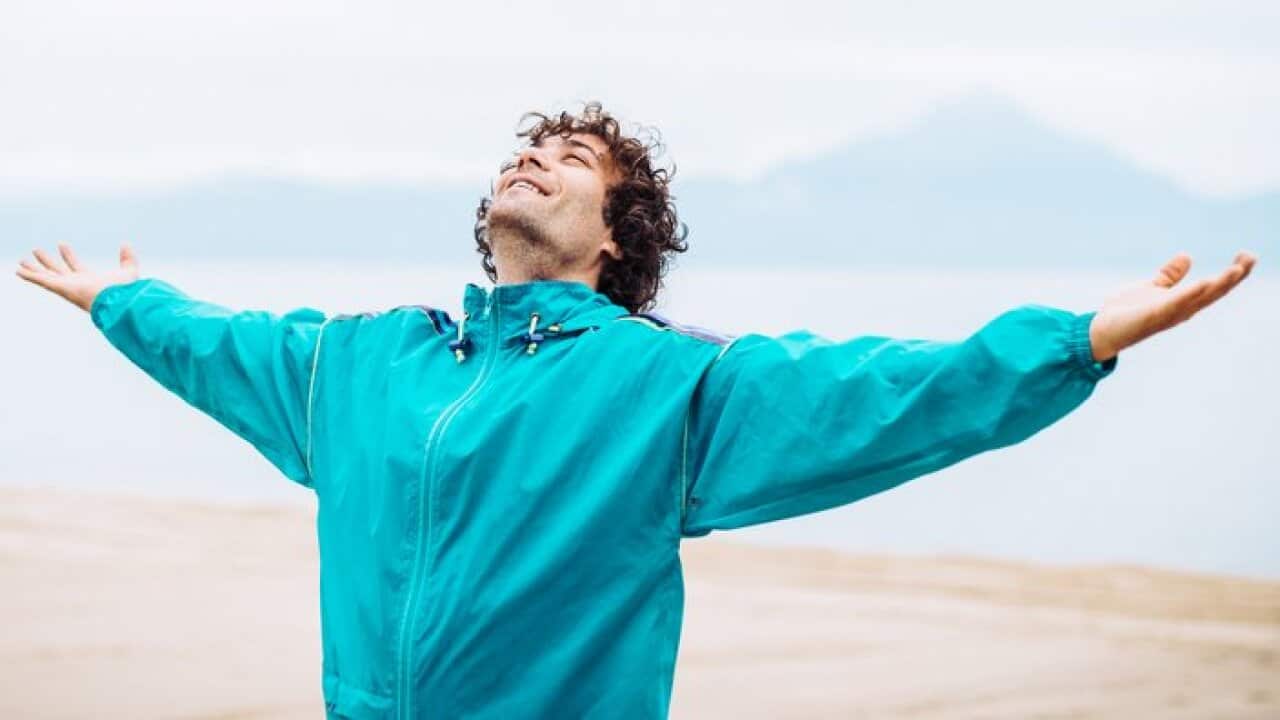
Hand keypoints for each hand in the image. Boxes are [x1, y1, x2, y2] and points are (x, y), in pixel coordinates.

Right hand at [15, 243, 140, 312]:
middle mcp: (76, 284)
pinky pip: (41, 280)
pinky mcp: (60, 287)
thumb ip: (128, 258)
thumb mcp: (128, 270)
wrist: (117, 302)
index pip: (75, 266)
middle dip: (47, 261)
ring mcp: (67, 286)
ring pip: (46, 276)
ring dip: (34, 268)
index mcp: (89, 280)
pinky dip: (30, 275)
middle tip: (37, 250)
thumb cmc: (124, 291)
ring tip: (22, 261)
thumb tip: (126, 244)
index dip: (68, 255)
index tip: (61, 244)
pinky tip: (19, 270)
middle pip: (57, 270)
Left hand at [1088, 250, 1257, 361]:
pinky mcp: (1151, 316)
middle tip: (1251, 258)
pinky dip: (1188, 294)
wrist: (1100, 330)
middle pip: (1214, 293)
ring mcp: (1167, 315)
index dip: (1233, 274)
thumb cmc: (1126, 312)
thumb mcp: (1151, 287)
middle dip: (1234, 277)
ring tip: (1237, 269)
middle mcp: (1181, 310)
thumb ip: (1169, 275)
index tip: (1247, 256)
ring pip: (1199, 299)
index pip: (1214, 287)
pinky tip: (1202, 282)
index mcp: (1183, 303)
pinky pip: (1173, 305)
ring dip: (1219, 284)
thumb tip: (1187, 256)